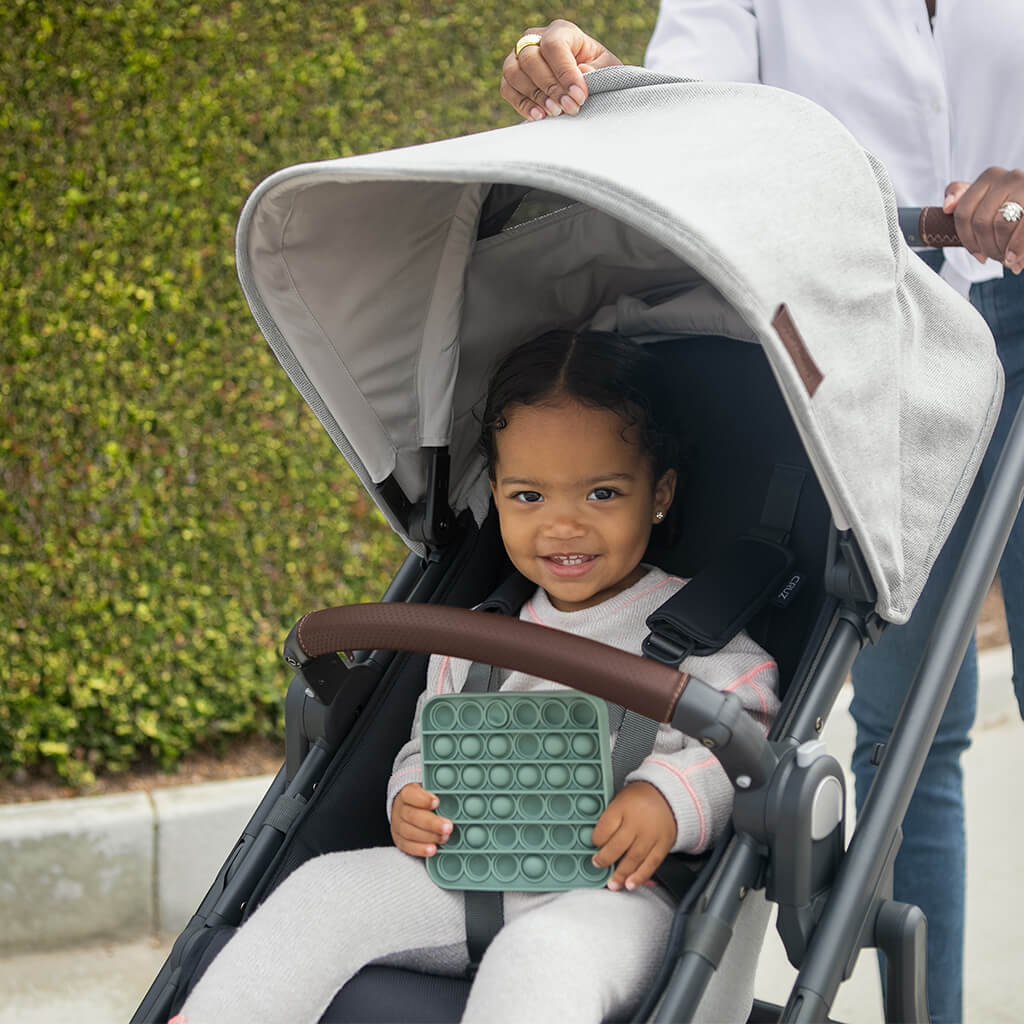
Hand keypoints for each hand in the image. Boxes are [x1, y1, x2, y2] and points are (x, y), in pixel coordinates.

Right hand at [390, 783, 452, 857]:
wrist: (406, 808)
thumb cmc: (423, 799)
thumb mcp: (429, 790)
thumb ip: (440, 793)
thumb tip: (458, 795)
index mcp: (406, 793)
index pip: (410, 795)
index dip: (423, 799)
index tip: (437, 802)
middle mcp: (400, 809)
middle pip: (412, 816)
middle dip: (431, 823)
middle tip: (448, 827)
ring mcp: (397, 825)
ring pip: (409, 832)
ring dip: (429, 837)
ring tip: (444, 838)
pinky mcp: (399, 839)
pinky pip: (407, 846)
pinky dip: (420, 849)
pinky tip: (433, 849)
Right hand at [500, 19, 621, 121]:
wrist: (582, 87)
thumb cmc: (596, 73)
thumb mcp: (606, 69)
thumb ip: (599, 70)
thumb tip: (582, 73)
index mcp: (561, 31)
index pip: (554, 45)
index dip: (565, 71)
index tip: (579, 96)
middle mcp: (535, 39)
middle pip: (530, 58)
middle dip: (550, 87)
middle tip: (569, 108)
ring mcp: (519, 58)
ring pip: (514, 72)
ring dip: (535, 96)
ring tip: (555, 113)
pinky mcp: (511, 78)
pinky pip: (507, 89)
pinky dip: (522, 104)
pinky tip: (539, 117)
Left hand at [590, 781, 675, 890]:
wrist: (668, 795)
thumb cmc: (640, 798)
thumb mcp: (620, 799)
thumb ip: (610, 817)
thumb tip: (597, 840)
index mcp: (623, 806)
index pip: (605, 827)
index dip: (596, 839)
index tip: (593, 844)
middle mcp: (637, 822)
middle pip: (617, 845)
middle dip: (605, 858)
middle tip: (597, 864)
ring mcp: (651, 835)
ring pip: (634, 858)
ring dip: (621, 874)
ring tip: (612, 883)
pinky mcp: (663, 845)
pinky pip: (651, 863)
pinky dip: (640, 876)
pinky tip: (631, 884)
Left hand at [943, 167, 1023, 274]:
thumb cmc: (1010, 207)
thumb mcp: (983, 200)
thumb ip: (960, 197)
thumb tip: (948, 207)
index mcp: (989, 177)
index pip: (963, 212)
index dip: (967, 240)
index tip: (977, 254)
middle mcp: (1009, 177)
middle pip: (982, 221)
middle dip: (986, 247)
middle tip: (994, 258)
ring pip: (1002, 225)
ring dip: (1002, 249)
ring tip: (1006, 260)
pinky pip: (1021, 229)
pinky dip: (1017, 247)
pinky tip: (1015, 259)